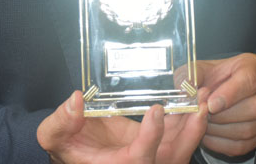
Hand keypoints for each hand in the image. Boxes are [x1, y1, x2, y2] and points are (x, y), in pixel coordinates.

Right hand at [37, 90, 208, 163]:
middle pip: (173, 158)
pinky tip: (193, 98)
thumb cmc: (64, 143)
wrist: (74, 147)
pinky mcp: (155, 145)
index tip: (156, 109)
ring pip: (181, 149)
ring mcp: (149, 156)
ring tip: (202, 97)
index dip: (151, 136)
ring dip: (195, 125)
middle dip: (191, 133)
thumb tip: (76, 100)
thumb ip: (62, 120)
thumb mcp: (53, 133)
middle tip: (200, 105)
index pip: (141, 158)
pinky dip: (189, 120)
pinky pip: (178, 138)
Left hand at [194, 54, 255, 157]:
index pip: (249, 80)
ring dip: (221, 131)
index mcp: (255, 67)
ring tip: (204, 124)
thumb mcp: (200, 69)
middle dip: (224, 115)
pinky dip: (222, 143)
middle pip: (255, 107)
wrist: (222, 91)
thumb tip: (184, 90)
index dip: (229, 94)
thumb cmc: (213, 77)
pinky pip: (244, 145)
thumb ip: (190, 75)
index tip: (211, 104)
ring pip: (250, 129)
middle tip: (203, 115)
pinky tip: (208, 135)